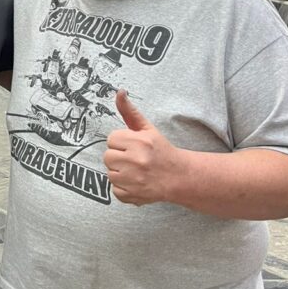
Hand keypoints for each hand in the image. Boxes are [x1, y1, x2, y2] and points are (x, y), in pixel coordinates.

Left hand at [103, 91, 181, 206]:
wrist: (179, 177)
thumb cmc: (161, 151)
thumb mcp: (148, 129)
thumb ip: (130, 112)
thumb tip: (119, 92)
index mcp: (139, 142)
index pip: (111, 139)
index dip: (121, 142)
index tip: (132, 146)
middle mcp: (136, 161)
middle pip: (107, 157)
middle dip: (118, 157)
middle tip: (133, 158)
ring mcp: (134, 180)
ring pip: (110, 174)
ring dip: (120, 173)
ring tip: (135, 170)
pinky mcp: (133, 195)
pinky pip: (115, 190)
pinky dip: (123, 188)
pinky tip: (136, 182)